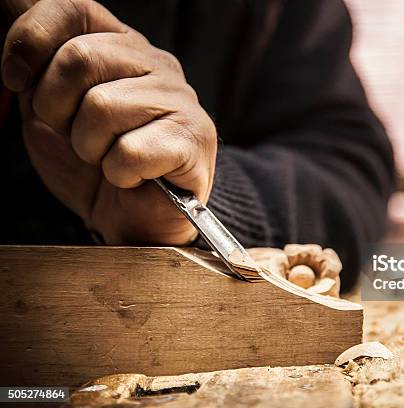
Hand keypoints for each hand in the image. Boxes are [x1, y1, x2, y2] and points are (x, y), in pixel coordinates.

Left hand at [1, 0, 216, 244]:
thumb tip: (9, 15)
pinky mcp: (194, 139)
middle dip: (57, 109)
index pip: (74, 9)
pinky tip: (132, 177)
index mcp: (124, 48)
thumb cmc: (92, 162)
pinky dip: (119, 173)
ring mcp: (181, 100)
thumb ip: (37, 63)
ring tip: (107, 158)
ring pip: (103, 107)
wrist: (130, 219)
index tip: (15, 81)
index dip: (31, 41)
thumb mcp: (48, 106)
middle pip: (80, 57)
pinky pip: (130, 151)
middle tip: (76, 136)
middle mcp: (158, 65)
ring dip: (90, 147)